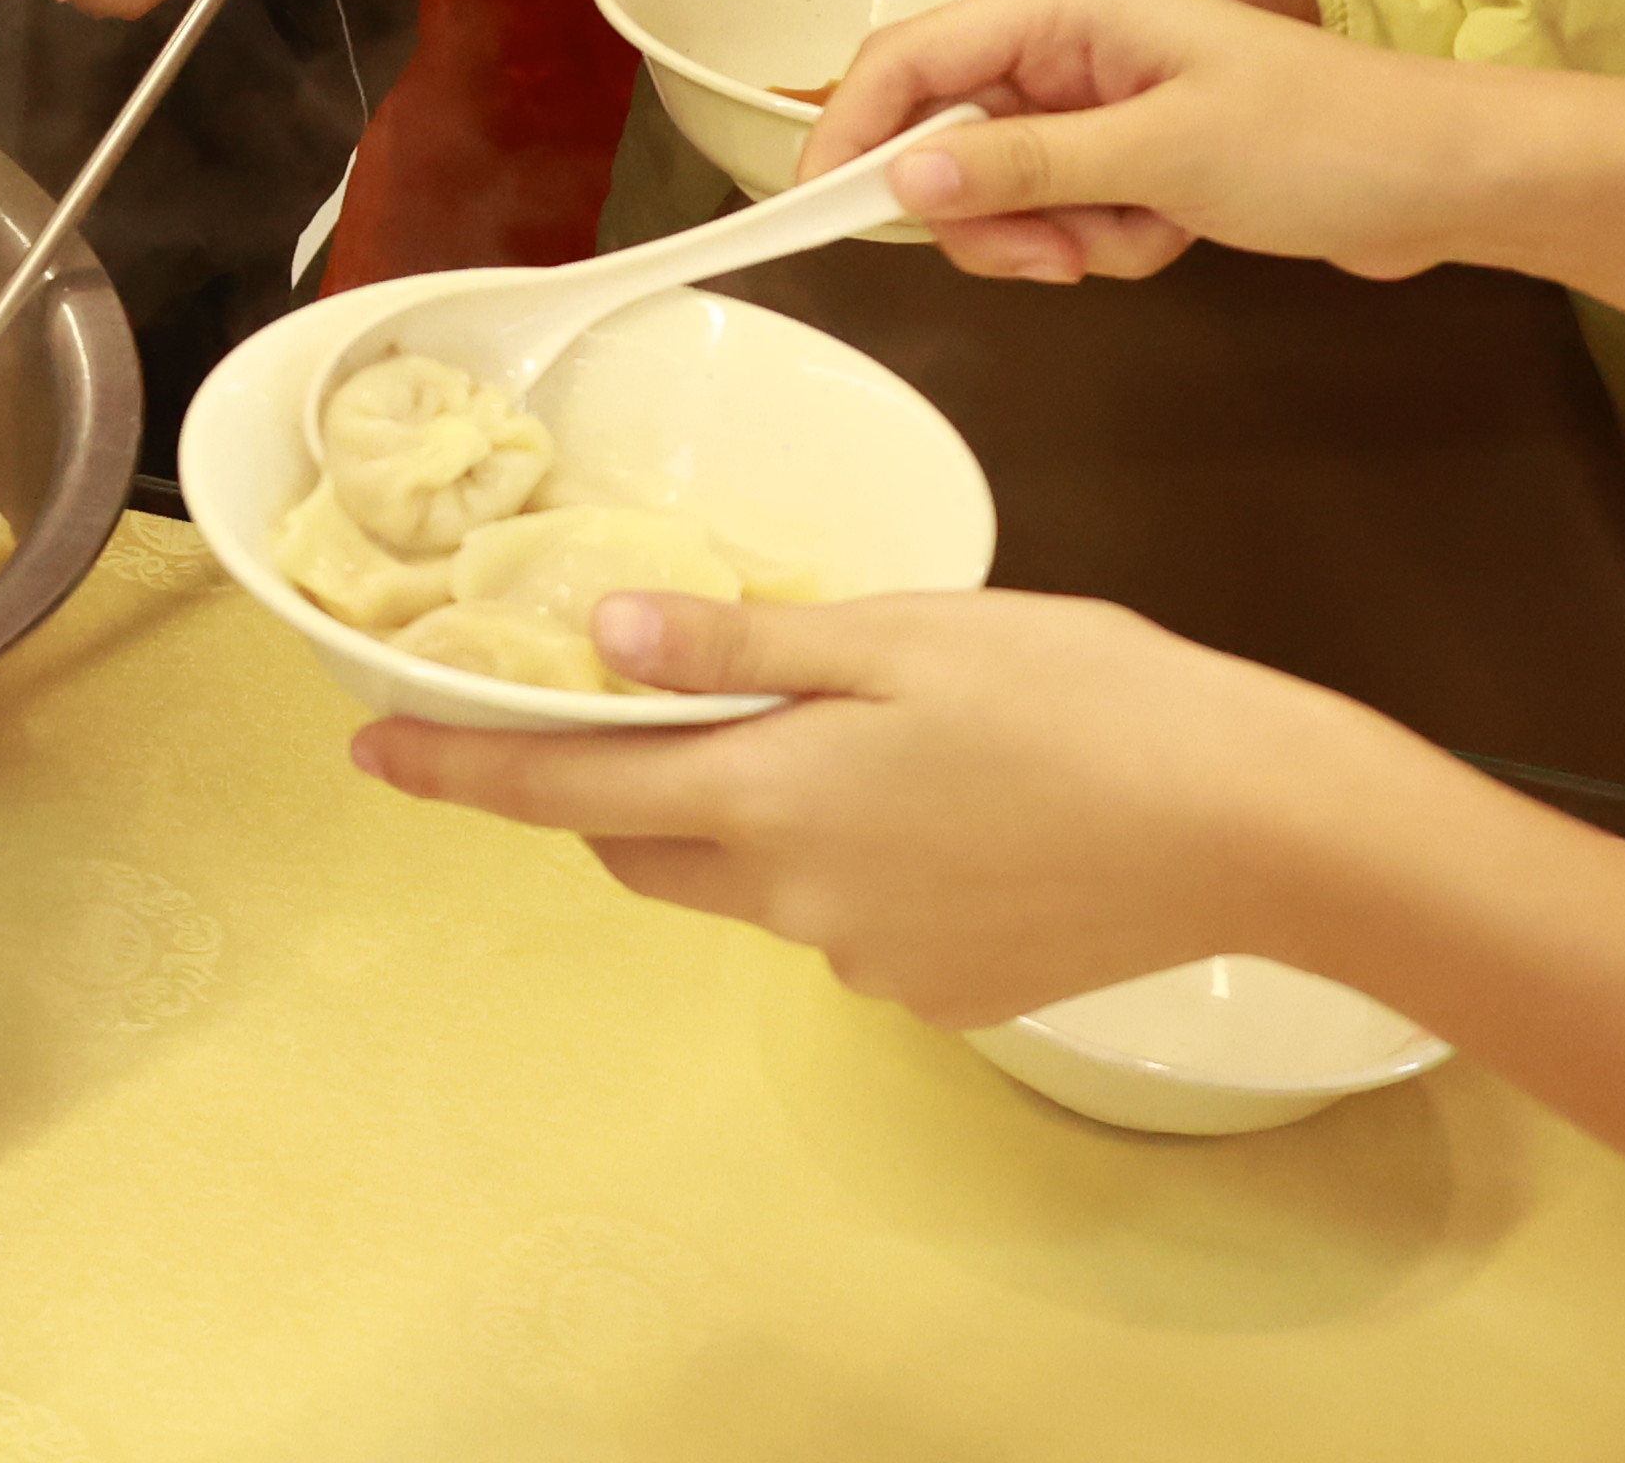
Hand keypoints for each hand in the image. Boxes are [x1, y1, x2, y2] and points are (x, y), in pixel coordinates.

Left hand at [351, 587, 1438, 1029]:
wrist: (1256, 826)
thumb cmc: (1087, 699)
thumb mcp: (901, 634)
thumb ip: (739, 646)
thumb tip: (603, 639)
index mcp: (773, 800)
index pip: (564, 788)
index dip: (458, 770)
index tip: (368, 751)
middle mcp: (799, 904)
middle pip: (648, 844)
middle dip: (612, 784)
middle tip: (631, 703)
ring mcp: (874, 962)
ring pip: (750, 883)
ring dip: (747, 816)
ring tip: (845, 729)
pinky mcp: (947, 991)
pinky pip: (845, 919)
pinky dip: (845, 859)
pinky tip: (935, 800)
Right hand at [791, 0, 1492, 287]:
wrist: (1450, 180)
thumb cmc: (1324, 141)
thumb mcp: (1160, 156)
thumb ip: (1020, 166)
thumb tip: (899, 177)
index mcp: (1065, 5)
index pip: (907, 60)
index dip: (848, 132)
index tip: (817, 214)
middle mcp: (1067, 43)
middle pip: (943, 134)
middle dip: (987, 211)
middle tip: (1053, 256)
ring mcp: (1097, 101)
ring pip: (999, 188)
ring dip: (1057, 236)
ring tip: (1143, 236)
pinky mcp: (1127, 154)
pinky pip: (1059, 213)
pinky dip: (1101, 243)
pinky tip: (1174, 235)